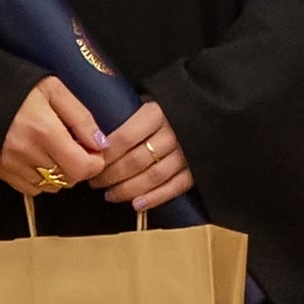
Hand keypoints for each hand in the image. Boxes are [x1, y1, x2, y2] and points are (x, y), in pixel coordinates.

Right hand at [0, 75, 110, 200]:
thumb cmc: (12, 84)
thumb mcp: (52, 88)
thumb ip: (80, 117)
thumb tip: (100, 143)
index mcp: (44, 132)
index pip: (82, 167)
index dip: (95, 161)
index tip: (93, 148)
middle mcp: (28, 154)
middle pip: (69, 180)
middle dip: (79, 167)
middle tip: (75, 147)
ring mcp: (12, 166)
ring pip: (51, 187)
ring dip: (60, 174)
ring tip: (54, 151)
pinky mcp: (0, 172)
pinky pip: (31, 188)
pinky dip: (41, 179)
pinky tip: (37, 158)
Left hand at [84, 95, 193, 215]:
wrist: (212, 107)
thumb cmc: (170, 104)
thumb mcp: (150, 98)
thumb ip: (128, 111)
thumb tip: (96, 128)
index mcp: (158, 113)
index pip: (125, 137)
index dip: (105, 154)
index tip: (91, 161)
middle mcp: (173, 133)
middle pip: (136, 161)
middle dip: (111, 175)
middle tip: (95, 182)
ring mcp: (187, 153)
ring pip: (153, 177)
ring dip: (128, 189)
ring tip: (110, 195)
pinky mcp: (198, 169)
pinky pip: (175, 187)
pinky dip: (155, 198)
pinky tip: (137, 205)